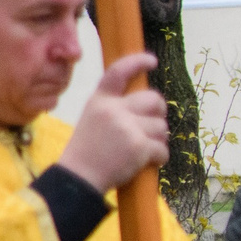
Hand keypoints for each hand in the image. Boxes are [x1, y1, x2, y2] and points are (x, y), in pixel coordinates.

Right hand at [57, 53, 169, 192]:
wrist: (78, 179)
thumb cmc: (85, 153)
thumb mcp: (92, 120)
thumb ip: (113, 109)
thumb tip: (147, 106)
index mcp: (99, 101)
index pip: (118, 72)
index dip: (137, 62)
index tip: (152, 61)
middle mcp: (113, 109)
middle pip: (153, 99)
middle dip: (158, 112)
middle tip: (153, 125)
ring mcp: (127, 127)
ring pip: (161, 127)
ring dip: (158, 139)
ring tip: (143, 150)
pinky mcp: (139, 146)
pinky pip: (163, 148)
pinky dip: (159, 158)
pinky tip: (148, 162)